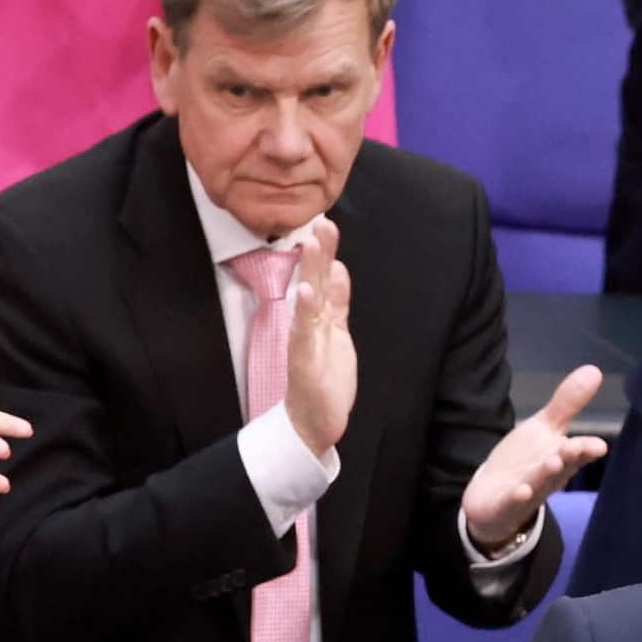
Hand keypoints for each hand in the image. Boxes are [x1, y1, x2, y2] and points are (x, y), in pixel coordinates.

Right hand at [281, 216, 357, 458]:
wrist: (312, 422)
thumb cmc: (324, 378)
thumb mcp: (337, 333)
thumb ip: (337, 302)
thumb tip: (337, 268)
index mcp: (320, 317)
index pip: (323, 277)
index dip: (326, 250)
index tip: (327, 220)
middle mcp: (310, 325)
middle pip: (314, 282)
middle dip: (318, 252)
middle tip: (321, 220)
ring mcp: (306, 341)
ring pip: (308, 301)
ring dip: (309, 273)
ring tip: (310, 245)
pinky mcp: (305, 362)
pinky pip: (304, 334)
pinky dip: (304, 314)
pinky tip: (304, 293)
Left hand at [463, 365, 608, 551]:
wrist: (494, 499)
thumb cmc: (526, 461)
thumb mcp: (544, 428)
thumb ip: (567, 403)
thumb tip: (595, 370)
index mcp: (561, 457)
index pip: (577, 452)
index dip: (586, 449)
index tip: (599, 446)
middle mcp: (548, 476)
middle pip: (560, 466)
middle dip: (567, 457)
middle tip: (572, 447)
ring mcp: (527, 491)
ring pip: (538, 483)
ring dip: (545, 475)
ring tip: (553, 462)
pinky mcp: (504, 504)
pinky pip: (511, 501)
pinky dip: (516, 497)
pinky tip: (521, 491)